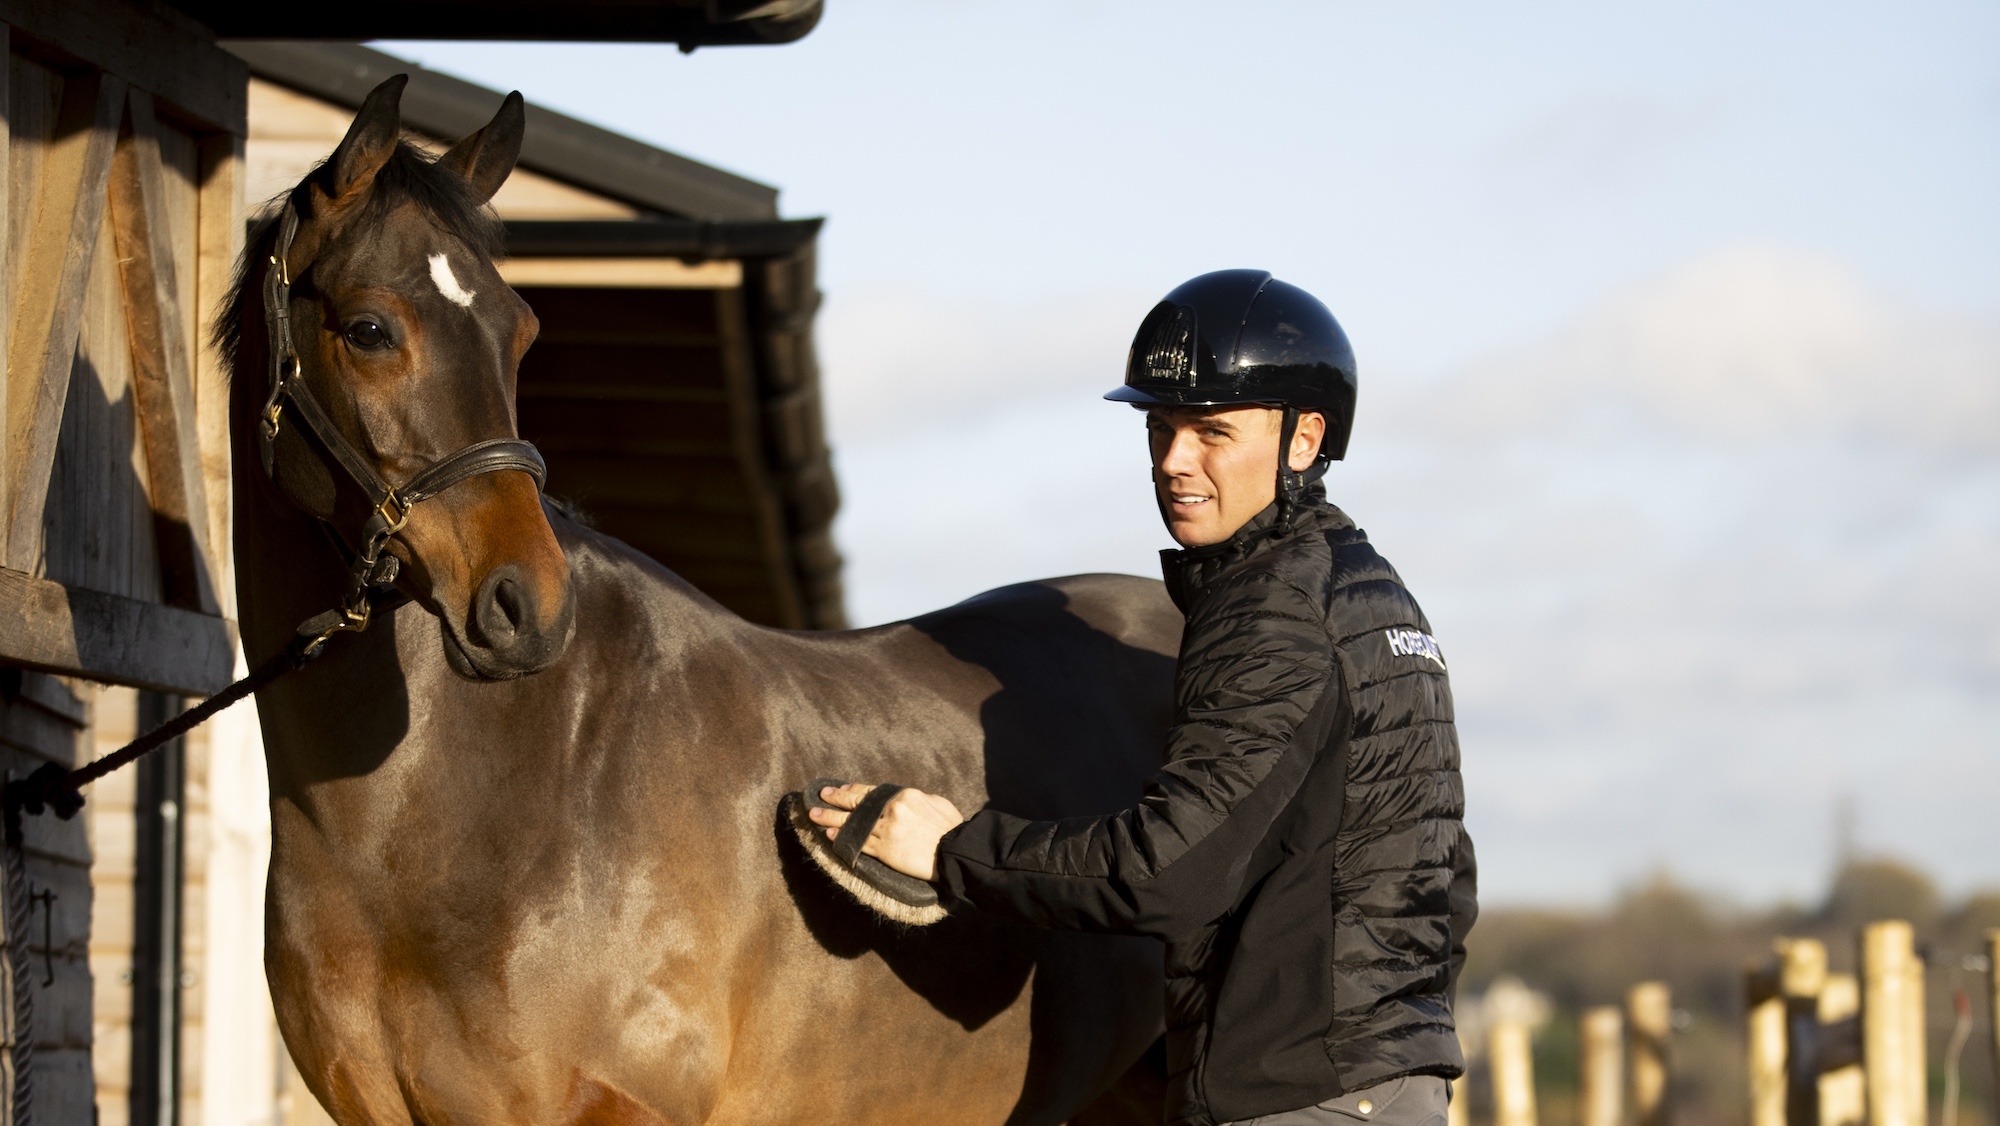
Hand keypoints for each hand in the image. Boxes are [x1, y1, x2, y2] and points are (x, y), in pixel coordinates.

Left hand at [807, 784, 964, 881]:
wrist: (955, 851)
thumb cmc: (950, 827)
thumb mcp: (935, 803)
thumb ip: (915, 799)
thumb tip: (902, 801)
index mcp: (904, 794)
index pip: (870, 791)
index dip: (851, 790)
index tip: (838, 789)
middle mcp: (891, 809)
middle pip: (856, 803)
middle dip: (834, 799)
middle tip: (819, 796)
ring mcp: (886, 829)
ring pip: (852, 823)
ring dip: (830, 819)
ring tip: (814, 815)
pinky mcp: (885, 850)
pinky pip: (858, 842)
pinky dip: (841, 837)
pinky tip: (829, 833)